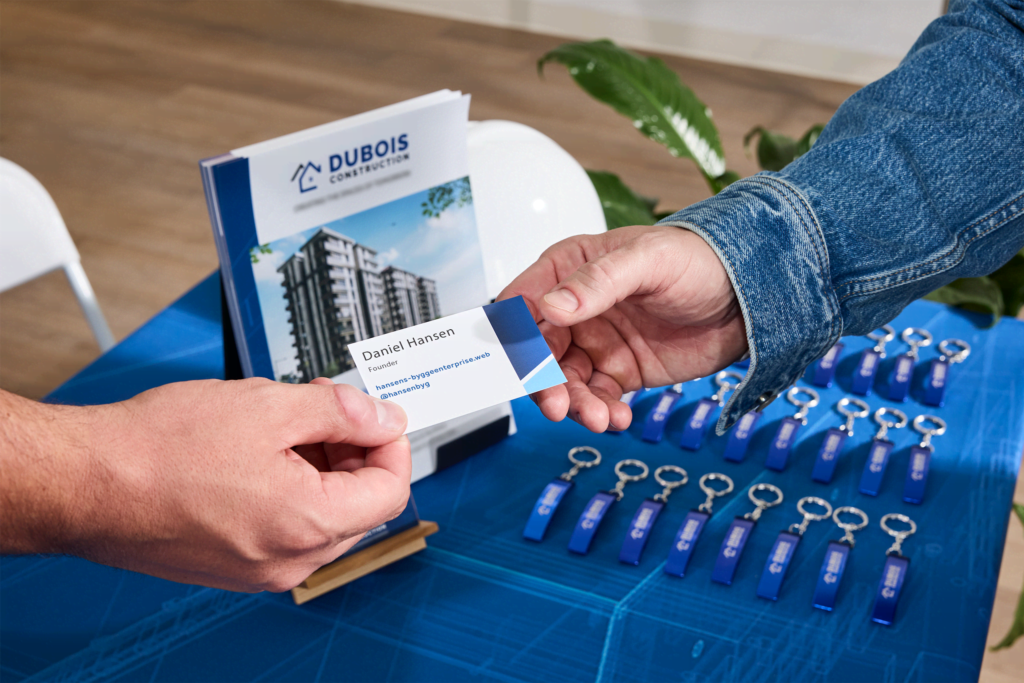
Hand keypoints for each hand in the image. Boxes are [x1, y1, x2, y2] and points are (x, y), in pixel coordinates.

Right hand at [0, 378, 410, 591]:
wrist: (84, 483)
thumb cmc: (160, 449)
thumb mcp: (268, 406)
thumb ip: (341, 412)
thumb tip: (385, 417)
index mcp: (307, 526)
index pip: (390, 489)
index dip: (389, 441)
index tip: (375, 412)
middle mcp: (289, 562)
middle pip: (358, 504)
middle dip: (352, 450)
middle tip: (322, 407)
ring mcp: (260, 570)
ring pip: (322, 515)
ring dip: (319, 466)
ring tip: (280, 423)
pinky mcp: (234, 567)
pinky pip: (286, 528)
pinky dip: (289, 488)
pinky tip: (258, 452)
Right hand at [498, 225, 747, 431]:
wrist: (747, 296)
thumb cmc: (697, 260)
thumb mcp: (647, 260)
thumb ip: (597, 283)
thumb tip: (551, 306)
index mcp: (568, 270)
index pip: (522, 302)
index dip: (512, 333)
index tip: (517, 362)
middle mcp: (574, 309)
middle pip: (536, 351)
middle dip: (543, 381)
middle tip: (557, 404)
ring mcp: (595, 343)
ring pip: (564, 381)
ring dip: (574, 403)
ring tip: (599, 417)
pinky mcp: (618, 372)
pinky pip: (596, 398)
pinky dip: (601, 412)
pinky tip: (617, 417)